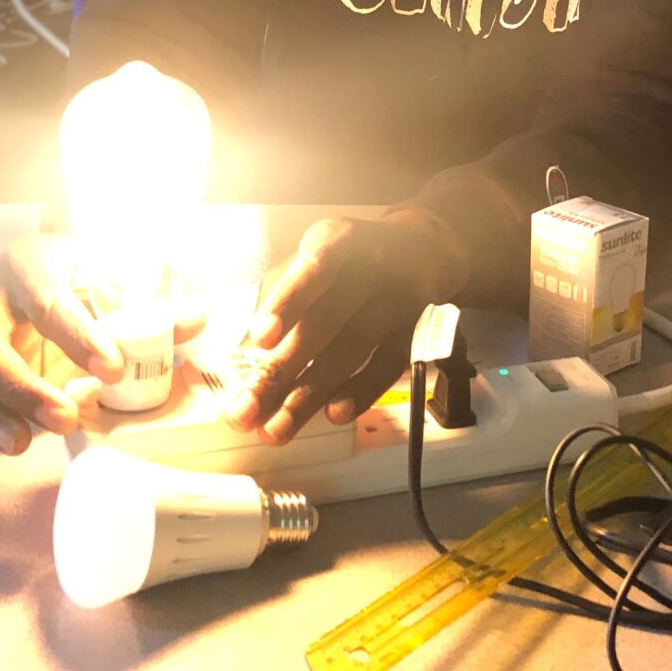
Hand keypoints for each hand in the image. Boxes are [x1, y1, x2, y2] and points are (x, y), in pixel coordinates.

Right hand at [0, 232, 202, 497]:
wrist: (64, 280)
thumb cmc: (94, 284)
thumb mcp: (125, 287)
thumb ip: (156, 309)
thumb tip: (194, 320)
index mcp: (30, 266)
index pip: (45, 297)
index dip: (75, 334)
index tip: (112, 369)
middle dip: (19, 386)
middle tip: (64, 418)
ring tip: (22, 446)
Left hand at [229, 212, 468, 444]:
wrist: (425, 249)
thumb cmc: (353, 260)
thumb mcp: (321, 254)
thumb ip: (290, 297)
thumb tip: (250, 357)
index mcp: (340, 241)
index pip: (314, 270)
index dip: (288, 303)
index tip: (260, 339)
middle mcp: (374, 266)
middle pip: (326, 321)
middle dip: (282, 370)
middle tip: (245, 411)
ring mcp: (399, 300)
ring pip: (353, 349)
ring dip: (310, 394)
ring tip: (276, 429)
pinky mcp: (418, 330)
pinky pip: (388, 366)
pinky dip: (360, 392)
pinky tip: (333, 414)